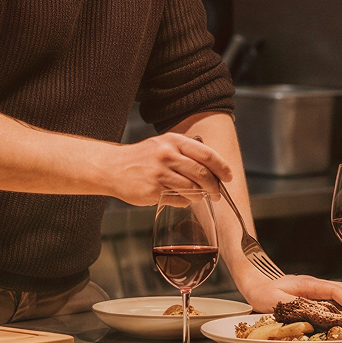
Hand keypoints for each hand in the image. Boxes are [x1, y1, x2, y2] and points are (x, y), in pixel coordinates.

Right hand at [107, 131, 233, 205]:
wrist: (112, 167)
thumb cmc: (142, 158)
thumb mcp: (163, 145)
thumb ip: (185, 152)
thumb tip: (212, 168)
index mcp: (173, 141)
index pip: (206, 154)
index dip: (221, 167)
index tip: (228, 176)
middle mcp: (167, 155)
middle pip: (202, 173)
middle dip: (215, 186)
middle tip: (218, 193)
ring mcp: (159, 173)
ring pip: (192, 189)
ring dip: (200, 196)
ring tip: (199, 196)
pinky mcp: (153, 190)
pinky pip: (179, 200)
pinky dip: (185, 201)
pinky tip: (181, 199)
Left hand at [240, 272, 341, 316]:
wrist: (256, 284)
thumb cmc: (264, 293)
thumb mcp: (277, 301)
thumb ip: (296, 306)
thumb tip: (316, 314)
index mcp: (309, 284)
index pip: (334, 290)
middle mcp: (316, 285)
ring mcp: (316, 289)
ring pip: (341, 292)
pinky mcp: (314, 295)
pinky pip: (334, 298)